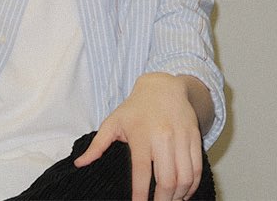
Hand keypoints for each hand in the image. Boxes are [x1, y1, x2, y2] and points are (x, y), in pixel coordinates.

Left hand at [73, 73, 204, 200]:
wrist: (164, 86)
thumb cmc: (136, 108)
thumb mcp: (113, 122)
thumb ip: (97, 145)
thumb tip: (79, 163)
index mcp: (141, 135)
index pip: (142, 172)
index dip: (141, 195)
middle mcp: (163, 137)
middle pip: (167, 179)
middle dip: (162, 200)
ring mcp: (181, 137)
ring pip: (185, 177)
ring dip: (179, 196)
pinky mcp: (195, 137)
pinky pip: (197, 168)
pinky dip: (192, 185)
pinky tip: (183, 192)